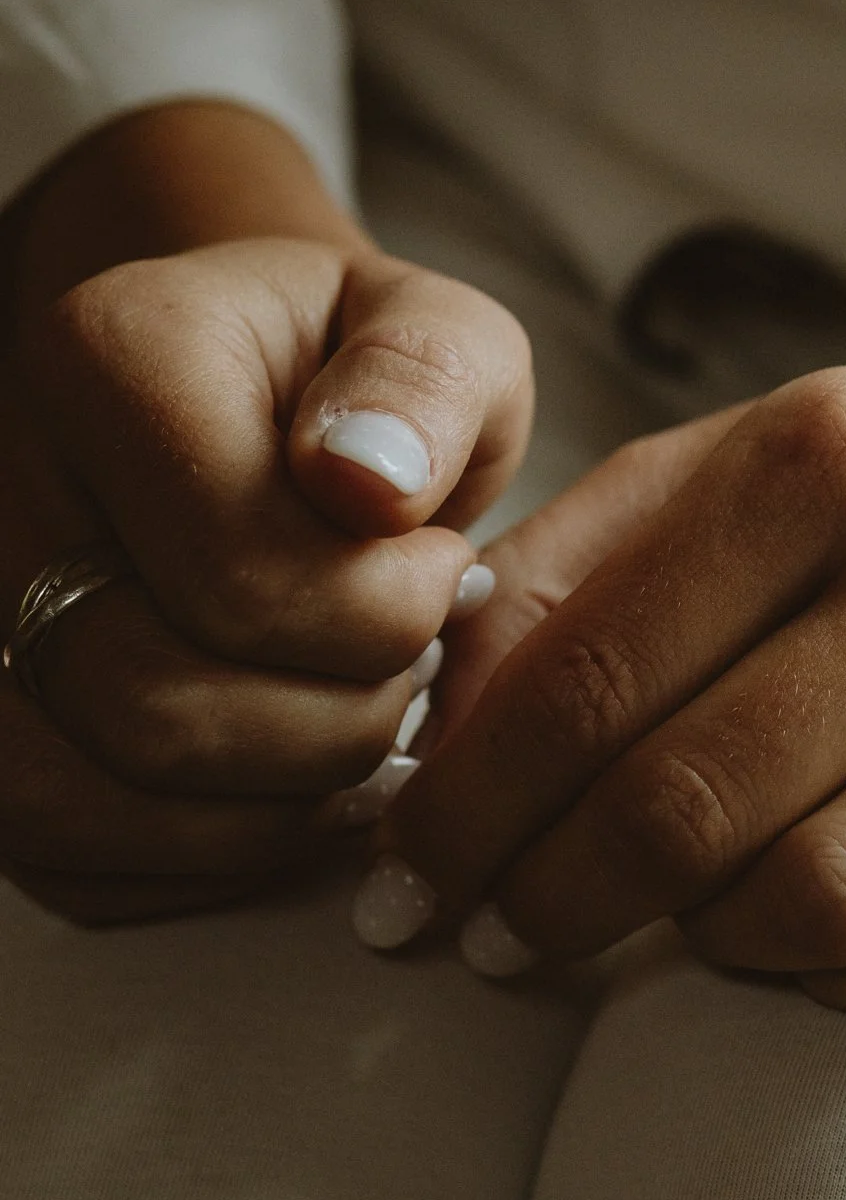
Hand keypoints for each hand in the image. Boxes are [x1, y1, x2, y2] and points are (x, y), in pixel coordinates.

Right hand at [0, 100, 531, 922]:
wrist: (264, 400)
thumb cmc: (361, 383)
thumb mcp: (437, 335)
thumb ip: (426, 378)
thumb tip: (369, 482)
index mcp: (112, 366)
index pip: (243, 578)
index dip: (388, 617)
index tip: (447, 571)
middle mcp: (8, 496)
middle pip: (161, 714)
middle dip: (342, 728)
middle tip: (416, 667)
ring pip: (100, 805)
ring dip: (279, 811)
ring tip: (366, 727)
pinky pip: (78, 864)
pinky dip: (214, 857)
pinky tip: (298, 784)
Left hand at [369, 185, 845, 1017]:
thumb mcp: (785, 444)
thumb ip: (600, 555)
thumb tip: (437, 717)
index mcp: (834, 456)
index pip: (586, 676)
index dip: (462, 808)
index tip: (398, 884)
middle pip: (683, 804)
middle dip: (547, 902)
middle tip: (491, 942)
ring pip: (816, 905)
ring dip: (701, 946)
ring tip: (668, 924)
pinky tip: (809, 943)